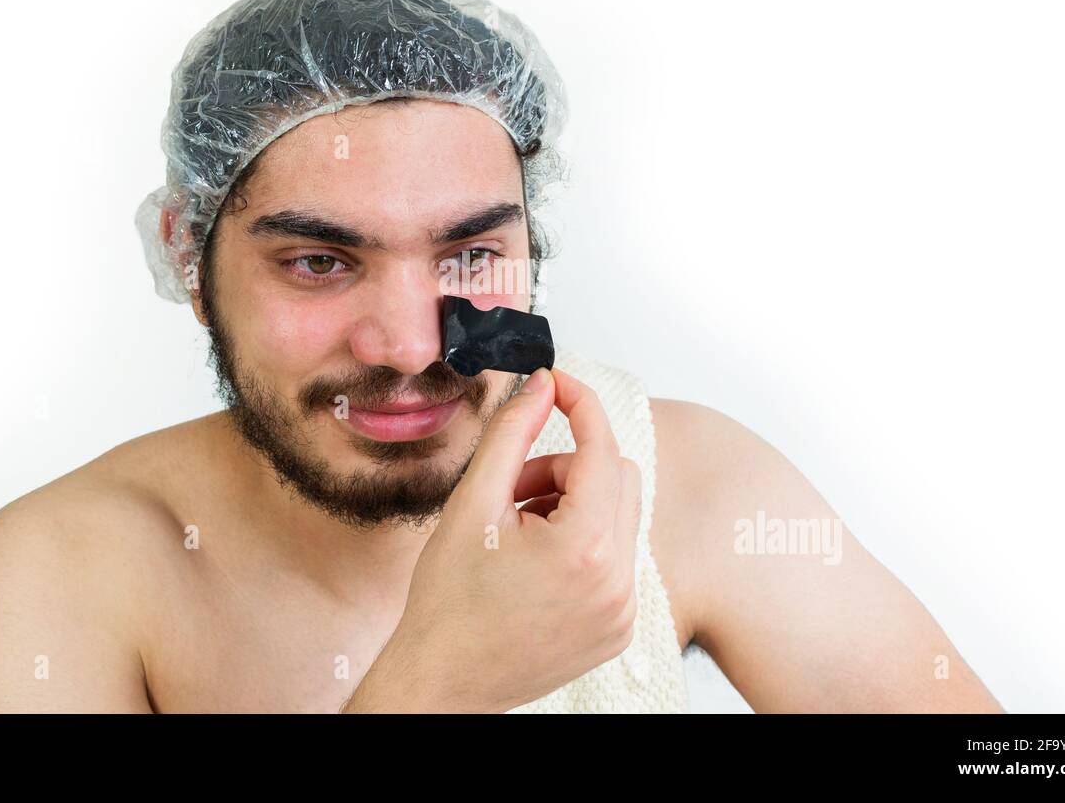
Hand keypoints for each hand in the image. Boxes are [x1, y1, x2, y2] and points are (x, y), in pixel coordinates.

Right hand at [342, 366, 642, 712]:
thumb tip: (541, 385)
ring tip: (518, 530)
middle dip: (566, 467)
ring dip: (573, 505)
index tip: (557, 383)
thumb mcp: (473, 503)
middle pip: (617, 478)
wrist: (441, 682)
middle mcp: (618, 582)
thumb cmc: (448, 602)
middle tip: (514, 485)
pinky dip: (582, 543)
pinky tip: (535, 563)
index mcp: (585, 548)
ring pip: (618, 516)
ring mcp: (623, 610)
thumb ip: (512, 434)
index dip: (580, 405)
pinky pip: (617, 557)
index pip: (602, 448)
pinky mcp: (619, 628)